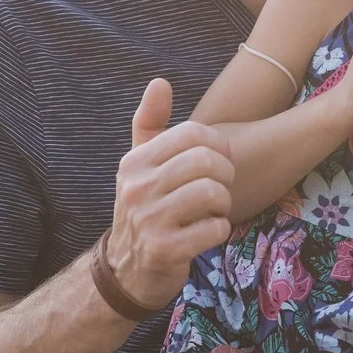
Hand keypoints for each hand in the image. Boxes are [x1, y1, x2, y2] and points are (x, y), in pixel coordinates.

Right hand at [105, 78, 233, 307]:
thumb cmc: (145, 209)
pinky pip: (215, 228)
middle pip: (206, 161)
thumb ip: (150, 123)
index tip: (219, 160)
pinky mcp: (166, 250)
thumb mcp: (139, 166)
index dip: (218, 144)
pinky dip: (219, 230)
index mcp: (134, 162)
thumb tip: (160, 82)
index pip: (192, 133)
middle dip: (225, 175)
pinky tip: (207, 233)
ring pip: (213, 193)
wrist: (127, 271)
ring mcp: (149, 220)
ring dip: (224, 203)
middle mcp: (137, 188)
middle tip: (220, 187)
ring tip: (213, 210)